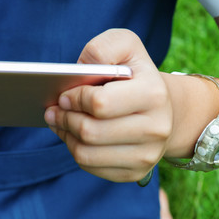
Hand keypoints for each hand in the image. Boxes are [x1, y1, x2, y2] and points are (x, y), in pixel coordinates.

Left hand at [45, 29, 171, 182]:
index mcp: (154, 94)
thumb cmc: (136, 72)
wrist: (164, 106)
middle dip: (65, 119)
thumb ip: (103, 48)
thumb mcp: (125, 46)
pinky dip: (76, 151)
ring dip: (66, 136)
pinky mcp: (137, 172)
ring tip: (59, 122)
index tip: (64, 94)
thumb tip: (82, 69)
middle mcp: (156, 128)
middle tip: (54, 110)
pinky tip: (73, 136)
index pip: (100, 103)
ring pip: (87, 154)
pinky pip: (92, 167)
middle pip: (91, 132)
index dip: (75, 99)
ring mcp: (148, 155)